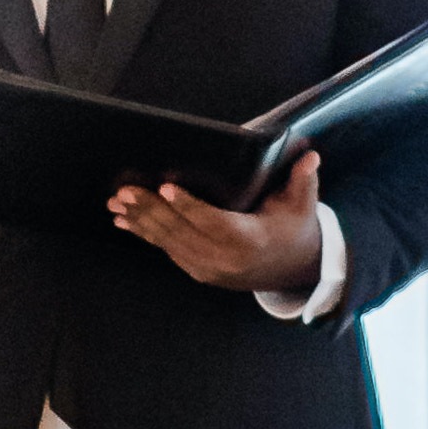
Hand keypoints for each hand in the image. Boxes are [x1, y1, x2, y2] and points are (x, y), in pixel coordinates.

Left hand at [107, 145, 324, 297]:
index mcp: (250, 240)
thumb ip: (303, 180)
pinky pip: (168, 250)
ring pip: (169, 243)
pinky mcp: (198, 271)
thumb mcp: (302, 205)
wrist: (292, 269)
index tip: (166, 187)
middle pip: (182, 232)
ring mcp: (209, 269)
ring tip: (116, 203)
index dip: (189, 206)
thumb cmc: (294, 228)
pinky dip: (145, 234)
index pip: (214, 222)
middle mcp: (225, 259)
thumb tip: (311, 156)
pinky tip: (124, 221)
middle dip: (151, 210)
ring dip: (140, 222)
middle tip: (126, 190)